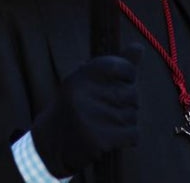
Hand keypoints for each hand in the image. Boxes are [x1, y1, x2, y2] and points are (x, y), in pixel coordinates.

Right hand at [31, 45, 141, 175]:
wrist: (50, 142)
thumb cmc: (78, 105)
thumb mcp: (91, 80)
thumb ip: (117, 63)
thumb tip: (139, 46)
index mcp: (84, 74)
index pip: (128, 69)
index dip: (129, 80)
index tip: (116, 86)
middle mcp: (85, 93)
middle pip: (133, 94)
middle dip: (127, 104)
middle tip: (107, 111)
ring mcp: (90, 117)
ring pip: (133, 115)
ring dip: (126, 122)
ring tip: (105, 125)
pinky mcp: (98, 140)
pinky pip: (133, 134)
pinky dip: (128, 138)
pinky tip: (112, 138)